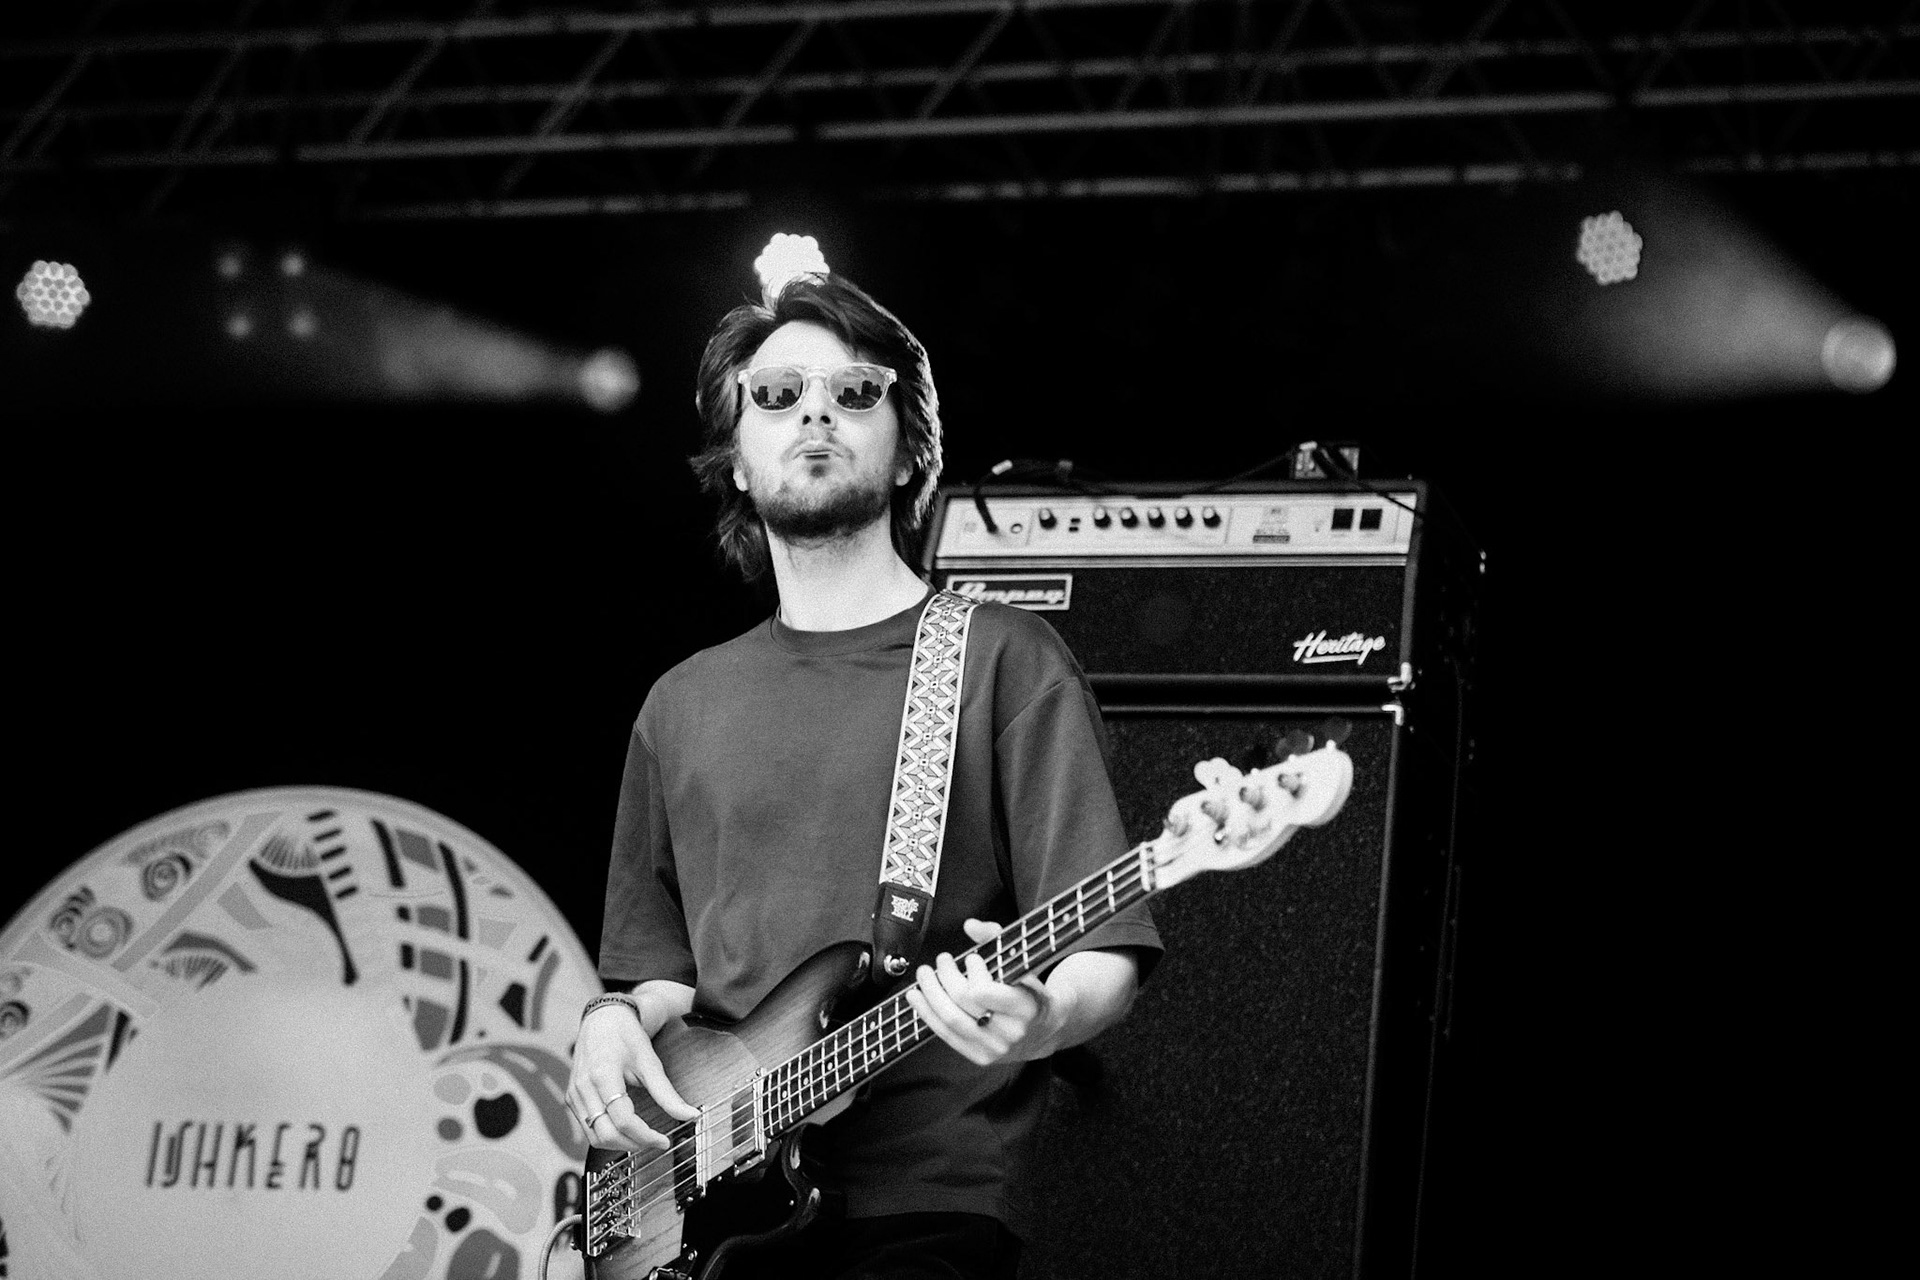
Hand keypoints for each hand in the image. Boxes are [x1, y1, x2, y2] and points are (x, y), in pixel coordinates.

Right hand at [566, 999, 699, 1151]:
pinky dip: (607, 1135)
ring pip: (594, 1137)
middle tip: (655, 1142)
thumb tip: (691, 1115)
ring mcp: (574, 1095)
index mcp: (603, 1075)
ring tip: (642, 1138)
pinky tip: (625, 1129)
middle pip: (606, 1134)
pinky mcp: (572, 1099)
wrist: (602, 1019)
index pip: (623, 1120)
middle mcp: (584, 1088)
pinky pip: (587, 1128)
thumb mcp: (650, 1061)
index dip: (646, 1136)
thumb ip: (667, 1093)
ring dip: (620, 1144)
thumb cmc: (626, 1036)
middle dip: (634, 1144)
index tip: (664, 1141)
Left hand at [905, 919, 1068, 1066]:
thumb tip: (970, 925)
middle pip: (963, 1003)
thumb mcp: (1023, 963)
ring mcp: (994, 1049)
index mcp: (1026, 1008)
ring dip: (930, 993)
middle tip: (942, 959)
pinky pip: (946, 1035)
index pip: (985, 992)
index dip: (972, 971)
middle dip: (945, 976)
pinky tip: (916, 997)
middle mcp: (1010, 1033)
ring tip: (924, 974)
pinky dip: (927, 1014)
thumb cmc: (1029, 992)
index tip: (972, 957)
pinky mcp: (979, 1058)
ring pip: (950, 1020)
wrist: (1042, 1032)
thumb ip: (998, 939)